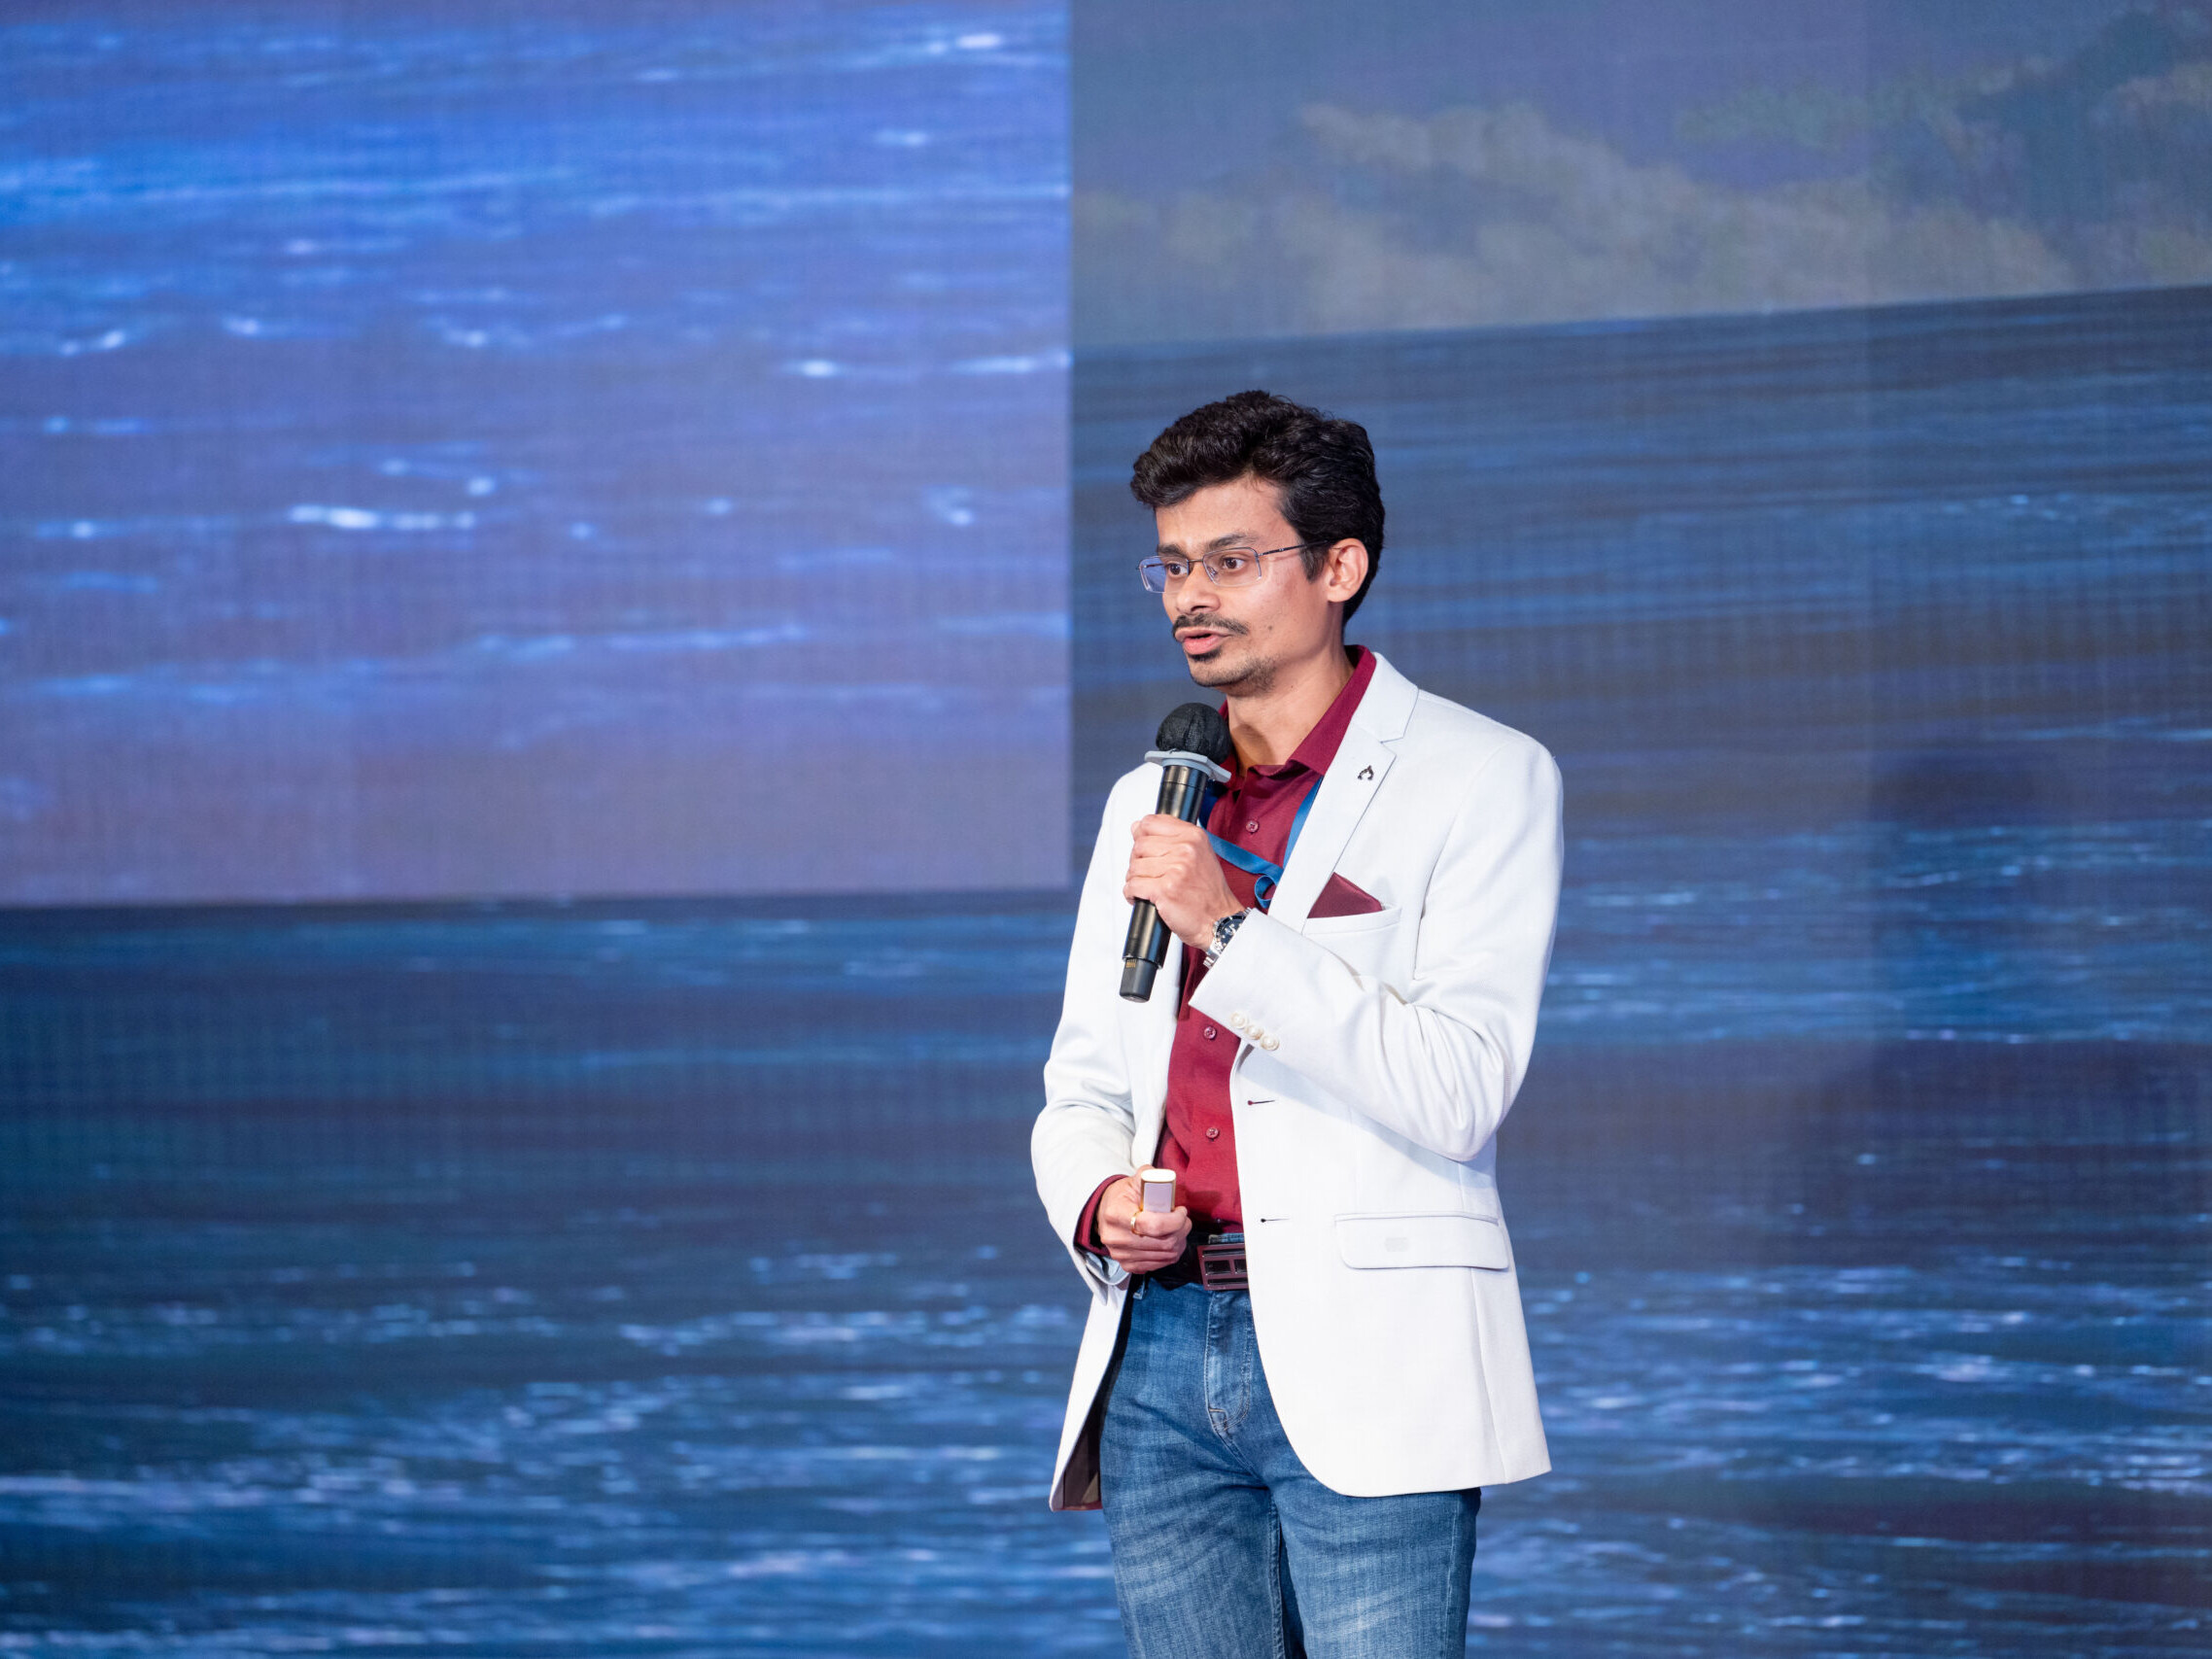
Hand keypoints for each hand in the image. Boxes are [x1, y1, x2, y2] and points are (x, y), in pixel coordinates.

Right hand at [1092, 1174, 1191, 1274]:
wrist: (1106, 1213)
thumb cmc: (1122, 1198)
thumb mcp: (1133, 1181)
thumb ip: (1149, 1176)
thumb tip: (1165, 1178)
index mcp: (1116, 1213)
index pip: (1153, 1225)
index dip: (1175, 1220)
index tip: (1181, 1211)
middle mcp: (1116, 1237)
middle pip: (1163, 1242)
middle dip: (1182, 1230)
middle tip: (1184, 1220)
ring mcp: (1121, 1254)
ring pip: (1165, 1255)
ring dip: (1179, 1242)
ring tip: (1179, 1229)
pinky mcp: (1127, 1265)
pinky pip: (1158, 1265)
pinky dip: (1170, 1254)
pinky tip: (1170, 1242)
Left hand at [1124, 815, 1239, 952]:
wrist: (1219, 920)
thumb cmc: (1208, 891)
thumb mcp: (1198, 854)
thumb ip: (1170, 838)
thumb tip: (1137, 827)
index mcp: (1193, 836)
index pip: (1150, 823)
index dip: (1142, 837)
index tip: (1146, 850)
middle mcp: (1186, 849)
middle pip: (1139, 845)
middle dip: (1138, 861)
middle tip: (1148, 873)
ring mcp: (1175, 869)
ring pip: (1134, 867)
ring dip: (1135, 879)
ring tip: (1148, 887)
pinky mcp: (1165, 890)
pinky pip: (1133, 886)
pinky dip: (1132, 894)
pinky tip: (1143, 897)